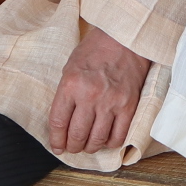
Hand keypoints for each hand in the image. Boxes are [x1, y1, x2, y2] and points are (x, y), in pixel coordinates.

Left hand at [46, 25, 150, 154]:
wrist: (125, 38)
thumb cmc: (96, 49)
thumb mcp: (71, 67)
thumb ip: (66, 94)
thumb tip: (63, 121)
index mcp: (71, 85)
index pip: (58, 122)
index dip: (56, 139)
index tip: (57, 146)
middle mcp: (90, 96)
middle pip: (76, 135)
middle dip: (72, 146)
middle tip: (72, 147)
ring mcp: (111, 102)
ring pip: (97, 140)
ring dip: (90, 147)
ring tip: (88, 145)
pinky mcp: (128, 106)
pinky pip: (118, 136)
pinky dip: (110, 143)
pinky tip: (106, 138)